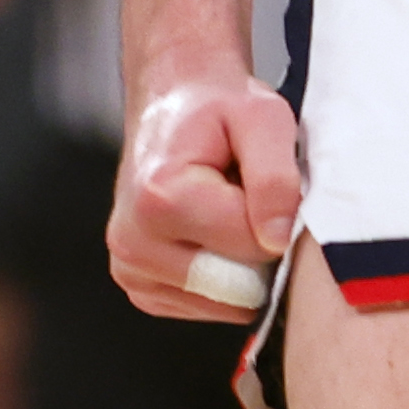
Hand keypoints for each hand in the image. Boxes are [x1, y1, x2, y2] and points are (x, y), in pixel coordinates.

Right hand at [107, 61, 303, 322]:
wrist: (174, 102)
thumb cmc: (219, 108)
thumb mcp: (264, 118)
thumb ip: (276, 177)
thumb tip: (277, 241)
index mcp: (160, 199)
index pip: (253, 246)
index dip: (277, 217)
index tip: (264, 182)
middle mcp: (134, 242)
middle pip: (237, 282)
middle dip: (259, 247)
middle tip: (249, 199)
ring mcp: (131, 270)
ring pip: (225, 301)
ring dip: (241, 264)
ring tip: (227, 213)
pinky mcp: (140, 289)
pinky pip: (207, 306)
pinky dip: (221, 279)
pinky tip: (210, 234)